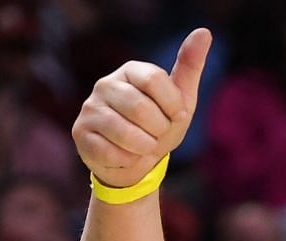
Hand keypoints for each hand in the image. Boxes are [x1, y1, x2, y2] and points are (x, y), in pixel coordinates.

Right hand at [72, 28, 210, 188]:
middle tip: (157, 134)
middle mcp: (106, 84)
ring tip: (143, 145)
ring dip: (145, 148)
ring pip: (126, 134)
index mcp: (130, 71)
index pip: (154, 79)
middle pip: (140, 108)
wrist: (136, 163)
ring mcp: (90, 108)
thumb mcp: (180, 100)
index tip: (176, 116)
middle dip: (159, 130)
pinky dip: (128, 161)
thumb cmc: (158, 127)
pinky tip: (125, 155)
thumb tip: (204, 32)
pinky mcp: (81, 133)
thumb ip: (190, 67)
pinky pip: (113, 153)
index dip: (172, 106)